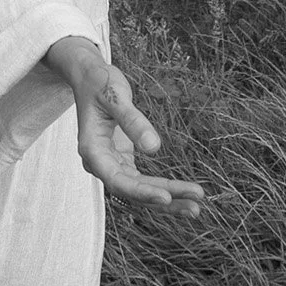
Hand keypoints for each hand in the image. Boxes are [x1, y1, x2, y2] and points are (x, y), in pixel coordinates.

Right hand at [44, 37, 205, 215]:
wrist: (89, 78)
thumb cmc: (99, 83)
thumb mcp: (115, 96)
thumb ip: (132, 121)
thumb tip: (154, 148)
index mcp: (92, 150)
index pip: (117, 180)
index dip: (141, 192)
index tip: (166, 197)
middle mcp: (100, 163)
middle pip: (133, 191)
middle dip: (164, 200)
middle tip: (195, 207)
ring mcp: (112, 164)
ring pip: (140, 190)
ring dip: (167, 198)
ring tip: (196, 207)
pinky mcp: (123, 161)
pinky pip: (144, 181)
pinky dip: (163, 187)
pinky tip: (183, 193)